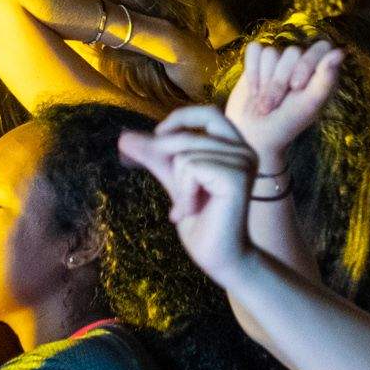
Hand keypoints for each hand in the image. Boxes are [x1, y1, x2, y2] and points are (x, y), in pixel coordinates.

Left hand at [119, 119, 258, 284]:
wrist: (217, 256)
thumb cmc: (200, 221)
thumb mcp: (175, 180)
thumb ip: (156, 156)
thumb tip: (123, 137)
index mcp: (236, 147)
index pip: (207, 112)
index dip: (179, 119)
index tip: (158, 139)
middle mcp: (245, 150)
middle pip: (191, 130)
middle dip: (167, 155)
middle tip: (168, 187)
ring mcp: (243, 162)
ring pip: (185, 153)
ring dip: (178, 185)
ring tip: (189, 207)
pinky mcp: (236, 177)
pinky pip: (190, 168)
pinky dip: (184, 193)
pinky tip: (193, 211)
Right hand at [222, 39, 345, 163]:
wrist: (254, 136)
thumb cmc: (286, 123)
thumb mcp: (309, 105)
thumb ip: (326, 80)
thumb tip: (340, 52)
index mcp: (320, 72)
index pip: (321, 47)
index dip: (306, 64)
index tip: (296, 87)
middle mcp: (301, 63)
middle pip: (292, 52)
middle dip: (280, 82)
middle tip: (275, 106)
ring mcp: (278, 61)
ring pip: (270, 53)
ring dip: (264, 81)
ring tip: (264, 103)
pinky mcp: (257, 62)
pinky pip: (255, 50)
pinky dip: (252, 71)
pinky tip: (254, 90)